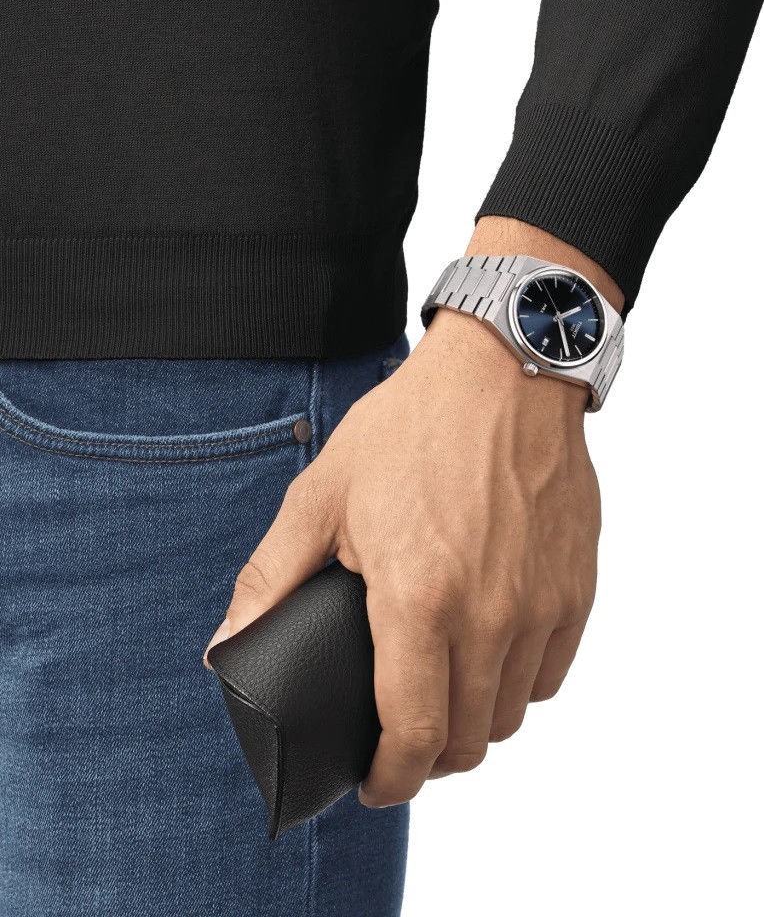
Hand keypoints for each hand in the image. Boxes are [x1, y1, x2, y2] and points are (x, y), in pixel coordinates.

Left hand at [205, 217, 621, 807]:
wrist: (503, 373)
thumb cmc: (412, 429)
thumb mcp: (322, 496)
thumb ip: (271, 579)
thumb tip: (225, 647)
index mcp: (419, 598)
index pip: (413, 733)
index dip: (390, 778)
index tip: (375, 783)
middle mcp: (490, 615)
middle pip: (468, 740)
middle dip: (428, 757)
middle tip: (401, 738)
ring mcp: (541, 604)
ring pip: (512, 713)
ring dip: (473, 723)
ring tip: (443, 696)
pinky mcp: (575, 587)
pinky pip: (551, 672)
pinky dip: (517, 683)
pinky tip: (490, 655)